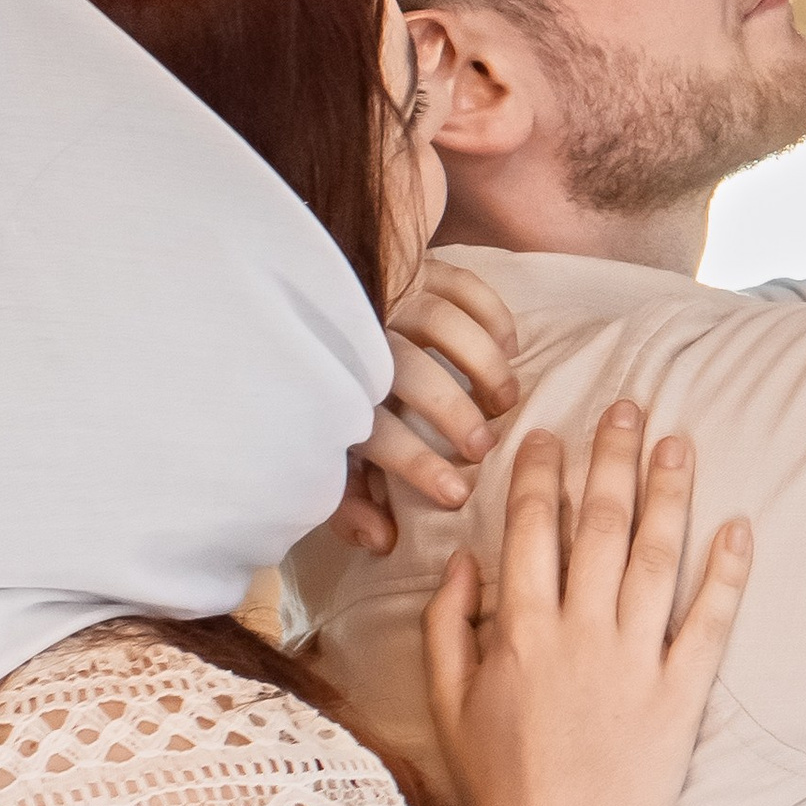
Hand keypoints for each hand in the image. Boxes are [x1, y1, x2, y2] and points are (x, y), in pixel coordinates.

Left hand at [331, 257, 524, 554]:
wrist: (295, 307)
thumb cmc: (321, 399)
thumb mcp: (324, 454)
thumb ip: (347, 501)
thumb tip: (382, 541)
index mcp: (333, 388)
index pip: (375, 430)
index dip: (417, 465)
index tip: (457, 496)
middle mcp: (359, 338)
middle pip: (410, 374)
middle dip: (454, 416)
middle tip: (484, 449)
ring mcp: (387, 294)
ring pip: (442, 325)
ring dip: (483, 368)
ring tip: (506, 403)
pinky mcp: (413, 265)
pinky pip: (462, 285)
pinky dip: (492, 317)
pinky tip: (509, 348)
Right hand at [424, 402, 750, 805]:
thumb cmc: (495, 787)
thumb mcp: (444, 703)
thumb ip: (447, 625)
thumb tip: (464, 558)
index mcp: (518, 632)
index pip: (532, 529)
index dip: (542, 475)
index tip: (550, 434)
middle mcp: (578, 635)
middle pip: (601, 526)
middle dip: (612, 460)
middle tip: (628, 407)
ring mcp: (633, 664)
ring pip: (657, 558)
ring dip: (670, 493)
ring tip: (679, 442)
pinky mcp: (680, 698)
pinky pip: (709, 623)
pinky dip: (727, 573)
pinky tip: (739, 527)